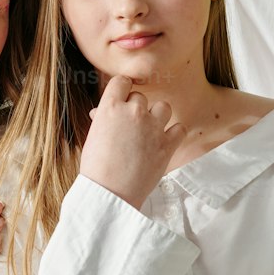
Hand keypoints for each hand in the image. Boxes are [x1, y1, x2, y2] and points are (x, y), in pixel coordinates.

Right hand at [79, 74, 185, 209]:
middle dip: (137, 109)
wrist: (109, 193)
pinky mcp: (167, 144)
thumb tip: (101, 113)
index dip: (123, 89)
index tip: (123, 99)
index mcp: (110, 107)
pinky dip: (174, 134)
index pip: (121, 81)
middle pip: (140, 97)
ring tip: (151, 130)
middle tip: (131, 126)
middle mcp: (133, 112)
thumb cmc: (96, 167)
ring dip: (158, 116)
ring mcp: (152, 127)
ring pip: (163, 107)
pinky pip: (179, 128)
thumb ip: (103, 120)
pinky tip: (166, 140)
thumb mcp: (93, 137)